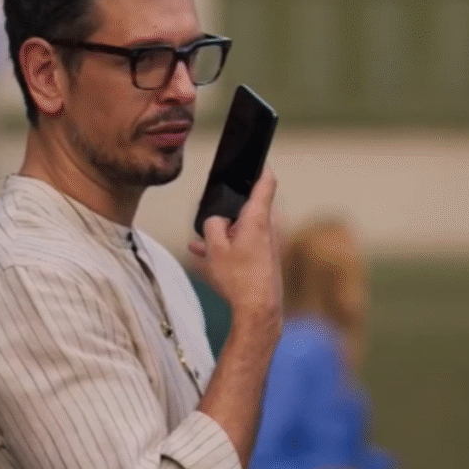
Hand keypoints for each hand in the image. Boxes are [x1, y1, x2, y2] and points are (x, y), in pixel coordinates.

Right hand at [188, 169, 281, 324]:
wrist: (259, 309)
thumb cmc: (239, 278)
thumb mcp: (215, 247)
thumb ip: (211, 225)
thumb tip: (215, 221)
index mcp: (258, 217)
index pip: (266, 182)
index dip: (261, 167)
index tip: (255, 158)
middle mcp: (268, 227)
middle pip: (248, 206)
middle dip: (228, 209)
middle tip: (210, 214)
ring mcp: (268, 243)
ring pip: (243, 227)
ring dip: (224, 232)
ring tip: (201, 242)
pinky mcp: (265, 257)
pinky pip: (244, 243)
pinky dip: (229, 245)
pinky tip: (205, 252)